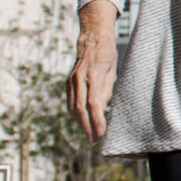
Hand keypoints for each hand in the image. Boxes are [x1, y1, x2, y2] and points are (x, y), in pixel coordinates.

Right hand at [66, 1, 119, 141]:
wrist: (91, 40)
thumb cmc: (106, 55)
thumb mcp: (112, 72)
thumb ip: (106, 91)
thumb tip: (101, 110)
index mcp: (93, 75)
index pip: (93, 103)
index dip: (97, 119)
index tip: (100, 133)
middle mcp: (79, 79)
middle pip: (80, 109)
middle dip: (87, 127)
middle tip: (94, 141)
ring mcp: (71, 81)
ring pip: (72, 108)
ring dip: (81, 123)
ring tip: (90, 135)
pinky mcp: (68, 83)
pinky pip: (70, 102)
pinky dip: (76, 115)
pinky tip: (83, 122)